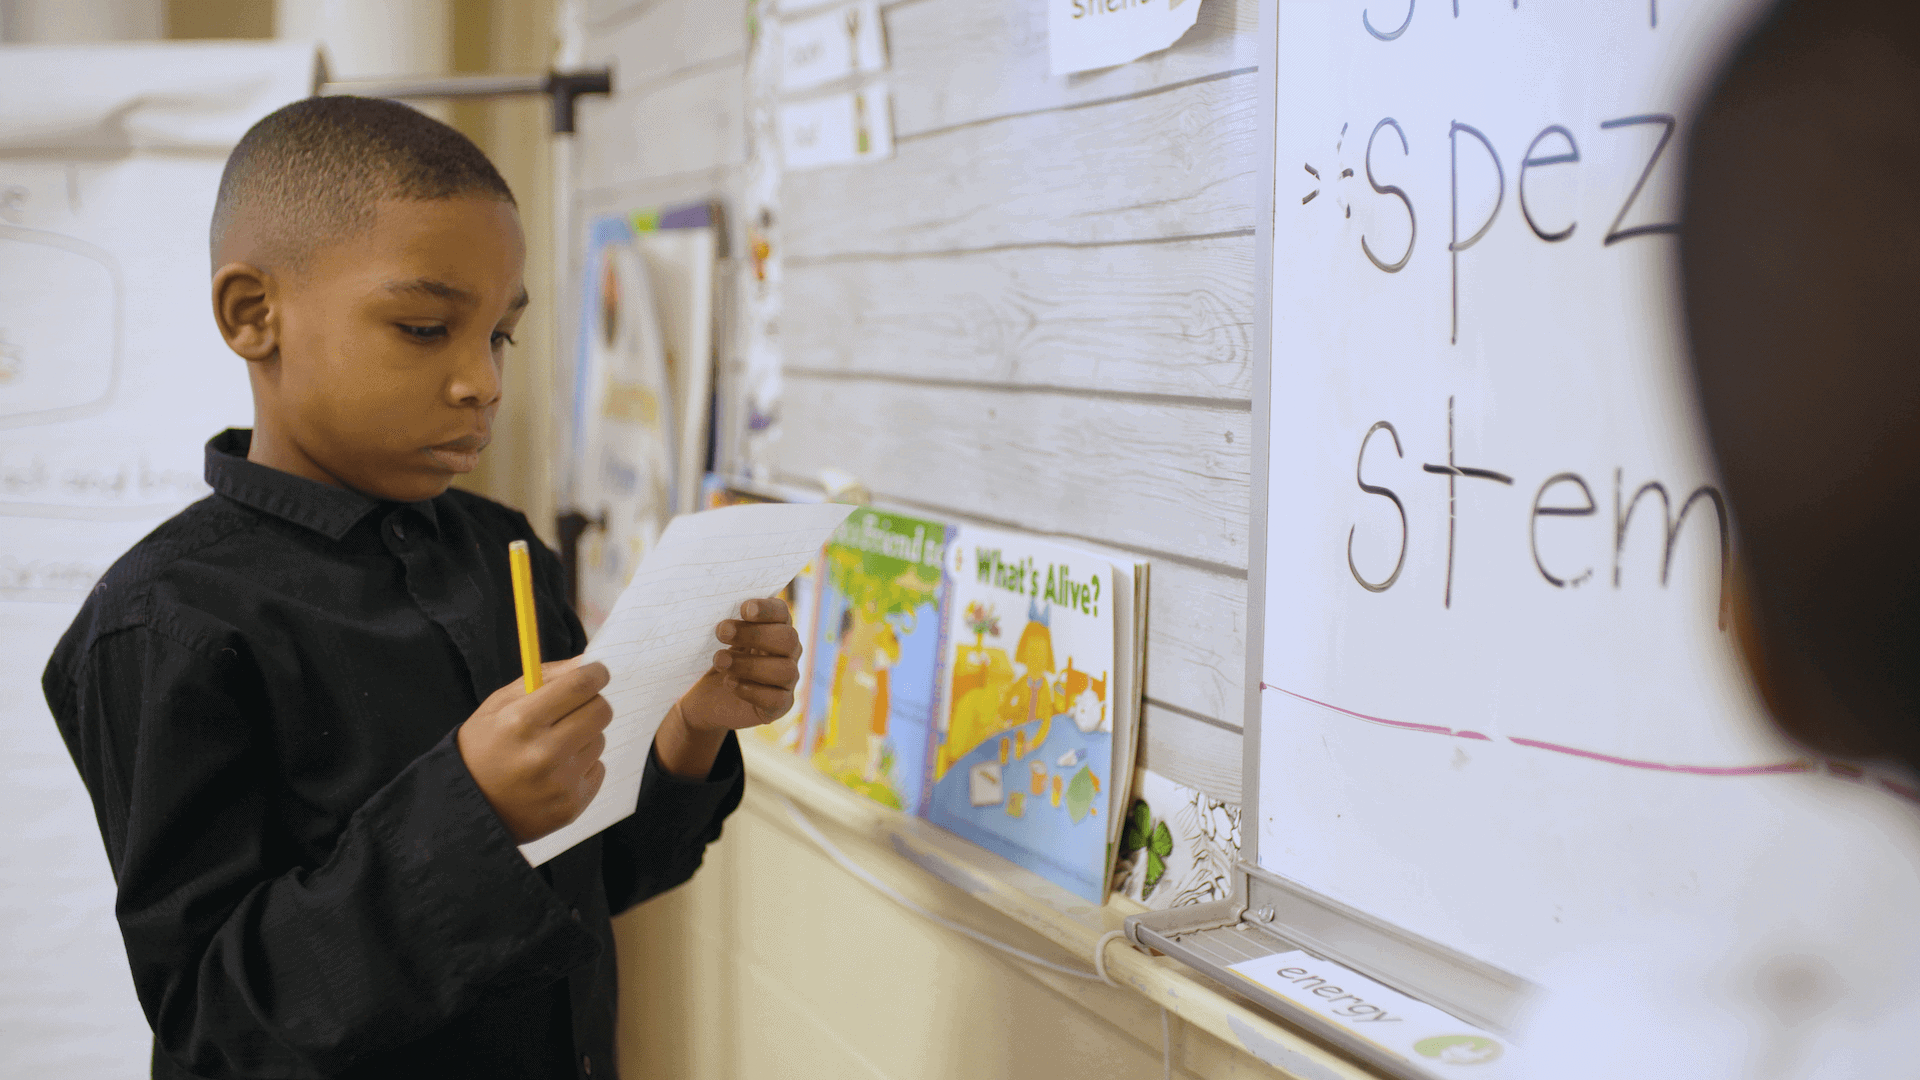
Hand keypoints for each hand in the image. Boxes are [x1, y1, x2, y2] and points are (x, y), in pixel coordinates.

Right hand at [457, 658, 612, 842]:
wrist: (469, 807)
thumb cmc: (483, 747)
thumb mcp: (498, 705)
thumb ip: (544, 678)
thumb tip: (585, 662)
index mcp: (520, 722)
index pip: (579, 686)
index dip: (595, 673)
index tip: (597, 672)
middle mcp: (543, 754)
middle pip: (600, 711)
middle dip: (592, 702)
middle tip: (576, 706)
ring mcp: (559, 784)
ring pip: (600, 740)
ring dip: (584, 736)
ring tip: (553, 746)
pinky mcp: (571, 806)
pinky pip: (597, 769)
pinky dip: (582, 765)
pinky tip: (555, 771)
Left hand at [687, 597, 803, 730]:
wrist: (709, 700)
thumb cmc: (719, 662)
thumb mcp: (721, 642)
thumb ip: (729, 626)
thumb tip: (720, 615)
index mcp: (776, 629)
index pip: (782, 613)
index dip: (767, 609)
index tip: (744, 609)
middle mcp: (788, 653)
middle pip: (788, 639)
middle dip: (755, 634)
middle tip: (722, 632)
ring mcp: (787, 681)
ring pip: (785, 670)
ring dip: (750, 664)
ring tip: (720, 661)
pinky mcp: (780, 705)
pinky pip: (777, 699)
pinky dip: (752, 691)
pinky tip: (730, 683)